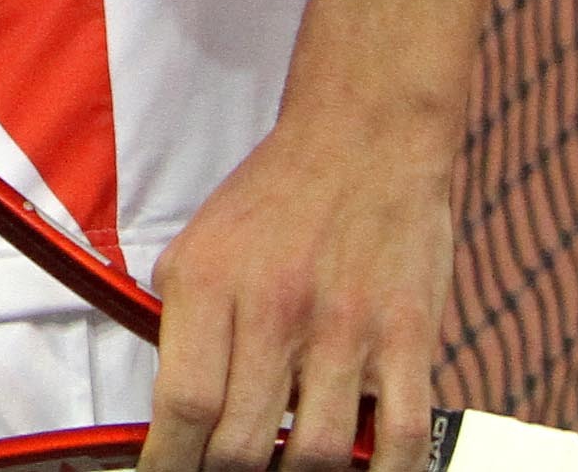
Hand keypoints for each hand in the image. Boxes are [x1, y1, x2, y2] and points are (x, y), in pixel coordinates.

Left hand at [137, 113, 454, 471]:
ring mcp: (346, 328)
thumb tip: (172, 415)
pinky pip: (401, 441)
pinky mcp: (408, 338)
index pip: (183, 405)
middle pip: (243, 445)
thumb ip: (181, 325)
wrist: (363, 139)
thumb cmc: (276, 199)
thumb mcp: (200, 245)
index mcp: (212, 282)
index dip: (169, 463)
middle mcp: (275, 308)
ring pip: (318, 456)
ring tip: (286, 471)